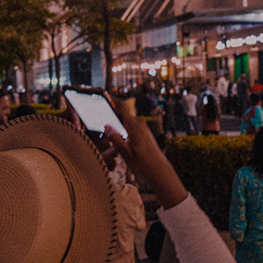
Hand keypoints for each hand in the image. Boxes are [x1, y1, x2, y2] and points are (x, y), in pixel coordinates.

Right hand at [103, 95, 187, 209]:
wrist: (159, 169)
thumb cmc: (143, 162)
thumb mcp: (126, 153)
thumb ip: (115, 139)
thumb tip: (106, 126)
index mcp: (134, 126)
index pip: (121, 107)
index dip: (111, 99)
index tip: (102, 94)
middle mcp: (138, 123)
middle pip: (120, 115)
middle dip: (109, 121)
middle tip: (103, 137)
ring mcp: (141, 127)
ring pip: (124, 122)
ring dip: (115, 129)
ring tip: (110, 144)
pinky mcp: (142, 132)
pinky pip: (129, 127)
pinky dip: (121, 132)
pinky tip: (119, 144)